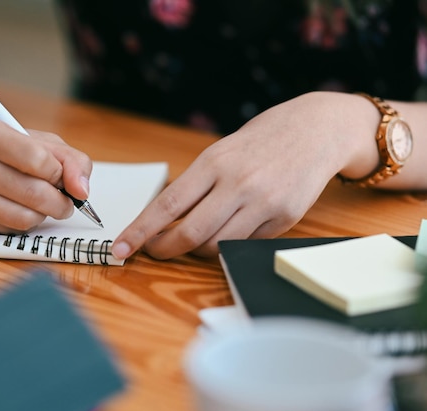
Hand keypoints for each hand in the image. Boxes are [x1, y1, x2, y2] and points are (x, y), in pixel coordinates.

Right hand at [0, 118, 92, 232]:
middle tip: (64, 201)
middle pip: (33, 194)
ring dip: (43, 215)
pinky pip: (10, 231)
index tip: (60, 175)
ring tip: (41, 204)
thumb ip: (72, 161)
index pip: (38, 160)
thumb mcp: (44, 143)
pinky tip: (20, 209)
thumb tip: (82, 191)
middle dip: (60, 202)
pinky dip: (25, 224)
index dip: (59, 173)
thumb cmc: (12, 150)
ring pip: (23, 218)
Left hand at [112, 92, 378, 259]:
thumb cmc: (261, 141)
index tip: (121, 248)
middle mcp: (238, 183)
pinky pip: (244, 244)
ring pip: (216, 245)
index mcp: (214, 162)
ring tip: (192, 238)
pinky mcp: (284, 218)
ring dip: (196, 250)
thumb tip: (165, 220)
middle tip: (154, 252)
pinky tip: (232, 226)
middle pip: (190, 233)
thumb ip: (197, 184)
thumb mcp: (221, 151)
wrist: (317, 130)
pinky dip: (228, 243)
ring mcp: (263, 203)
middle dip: (164, 249)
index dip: (140, 231)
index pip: (168, 204)